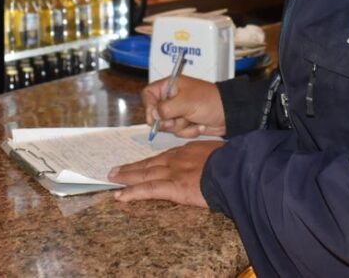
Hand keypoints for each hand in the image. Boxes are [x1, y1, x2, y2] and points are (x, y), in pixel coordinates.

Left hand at [108, 141, 223, 205]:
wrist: (235, 169)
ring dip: (126, 177)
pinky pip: (148, 190)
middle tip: (116, 170)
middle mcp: (177, 159)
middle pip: (150, 163)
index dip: (150, 161)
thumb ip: (214, 159)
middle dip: (132, 167)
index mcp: (189, 151)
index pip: (165, 156)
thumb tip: (218, 165)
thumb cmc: (234, 162)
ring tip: (113, 179)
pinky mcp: (173, 187)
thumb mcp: (223, 154)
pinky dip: (132, 193)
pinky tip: (120, 196)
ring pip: (144, 174)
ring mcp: (174, 172)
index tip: (141, 163)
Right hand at [143, 75, 224, 137]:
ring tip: (193, 119)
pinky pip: (178, 132)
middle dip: (168, 120)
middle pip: (156, 113)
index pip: (149, 94)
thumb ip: (166, 108)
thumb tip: (153, 114)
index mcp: (171, 86)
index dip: (149, 106)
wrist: (229, 114)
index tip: (154, 117)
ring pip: (167, 125)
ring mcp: (179, 112)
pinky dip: (189, 131)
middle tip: (177, 119)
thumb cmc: (211, 100)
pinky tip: (199, 125)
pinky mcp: (185, 123)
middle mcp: (173, 98)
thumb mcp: (186, 102)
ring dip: (180, 126)